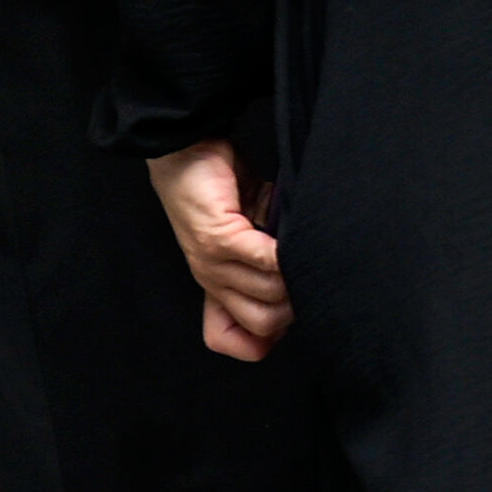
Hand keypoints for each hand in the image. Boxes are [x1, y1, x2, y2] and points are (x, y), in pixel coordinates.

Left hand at [149, 142, 288, 360]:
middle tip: (305, 272)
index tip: (287, 300)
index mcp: (217, 285)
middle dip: (296, 303)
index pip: (233, 341)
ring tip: (303, 250)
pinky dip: (285, 255)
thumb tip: (306, 272)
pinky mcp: (218, 237)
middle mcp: (211, 280)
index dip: (268, 335)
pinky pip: (263, 260)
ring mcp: (212, 262)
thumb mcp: (247, 232)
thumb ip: (269, 259)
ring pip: (270, 294)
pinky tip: (294, 240)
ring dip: (296, 274)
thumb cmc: (220, 186)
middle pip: (266, 323)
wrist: (185, 150)